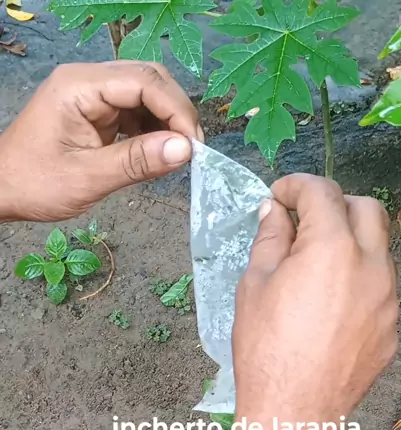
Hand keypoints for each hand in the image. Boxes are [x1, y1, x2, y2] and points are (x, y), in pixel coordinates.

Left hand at [0, 61, 201, 221]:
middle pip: (149, 79)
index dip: (175, 111)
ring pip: (145, 94)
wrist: (3, 190)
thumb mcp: (88, 177)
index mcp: (79, 86)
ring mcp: (92, 95)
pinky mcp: (96, 112)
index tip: (193, 146)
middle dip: (176, 112)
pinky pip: (134, 111)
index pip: (143, 82)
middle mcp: (87, 81)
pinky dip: (152, 130)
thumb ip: (137, 162)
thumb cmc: (35, 184)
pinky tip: (159, 153)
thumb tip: (184, 150)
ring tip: (178, 154)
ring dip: (167, 122)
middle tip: (191, 151)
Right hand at [233, 174, 396, 425]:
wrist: (294, 411)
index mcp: (332, 248)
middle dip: (334, 205)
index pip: (321, 192)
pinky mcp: (391, 329)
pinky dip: (358, 284)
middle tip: (304, 223)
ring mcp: (387, 300)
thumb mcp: (254, 286)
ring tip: (316, 270)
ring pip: (378, 251)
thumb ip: (270, 240)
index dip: (295, 187)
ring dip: (351, 245)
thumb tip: (276, 213)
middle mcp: (371, 267)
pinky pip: (379, 291)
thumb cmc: (265, 349)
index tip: (278, 198)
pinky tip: (329, 308)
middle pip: (366, 209)